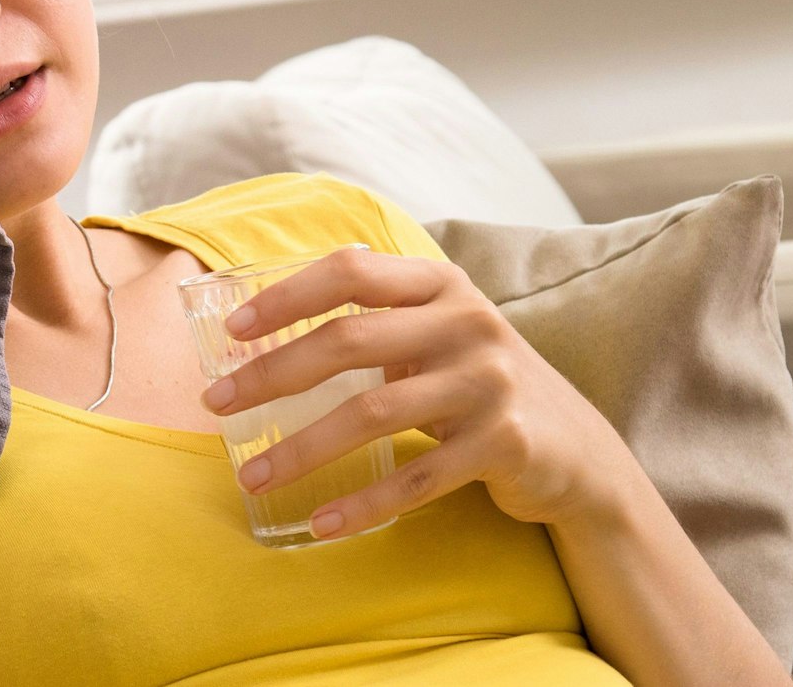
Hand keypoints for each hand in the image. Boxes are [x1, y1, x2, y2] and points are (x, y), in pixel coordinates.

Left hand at [200, 246, 635, 538]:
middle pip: (349, 340)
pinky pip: (417, 478)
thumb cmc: (476, 384)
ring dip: (301, 448)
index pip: (351, 271)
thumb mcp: (436, 333)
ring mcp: (489, 382)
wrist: (577, 451)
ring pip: (373, 413)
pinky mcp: (504, 443)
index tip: (233, 330)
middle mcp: (468, 323)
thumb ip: (373, 317)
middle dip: (271, 374)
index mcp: (441, 284)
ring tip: (252, 475)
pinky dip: (363, 503)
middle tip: (215, 405)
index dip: (287, 296)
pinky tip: (320, 521)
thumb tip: (258, 327)